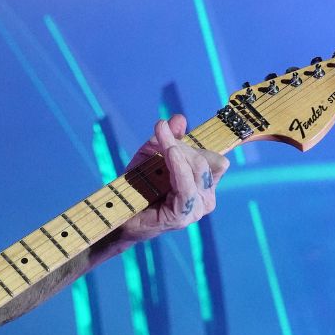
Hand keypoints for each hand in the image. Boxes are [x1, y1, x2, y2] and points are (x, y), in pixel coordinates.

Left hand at [117, 115, 227, 241]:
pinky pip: (186, 186)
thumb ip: (168, 138)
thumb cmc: (139, 185)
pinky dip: (179, 166)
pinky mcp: (183, 216)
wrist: (120, 211)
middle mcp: (206, 198)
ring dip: (178, 151)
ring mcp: (196, 209)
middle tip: (160, 132)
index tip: (167, 129)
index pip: (215, 159)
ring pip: (198, 169)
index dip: (195, 142)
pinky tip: (171, 153)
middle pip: (206, 161)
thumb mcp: (153, 155)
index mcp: (204, 185)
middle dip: (183, 144)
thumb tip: (179, 119)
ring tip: (162, 141)